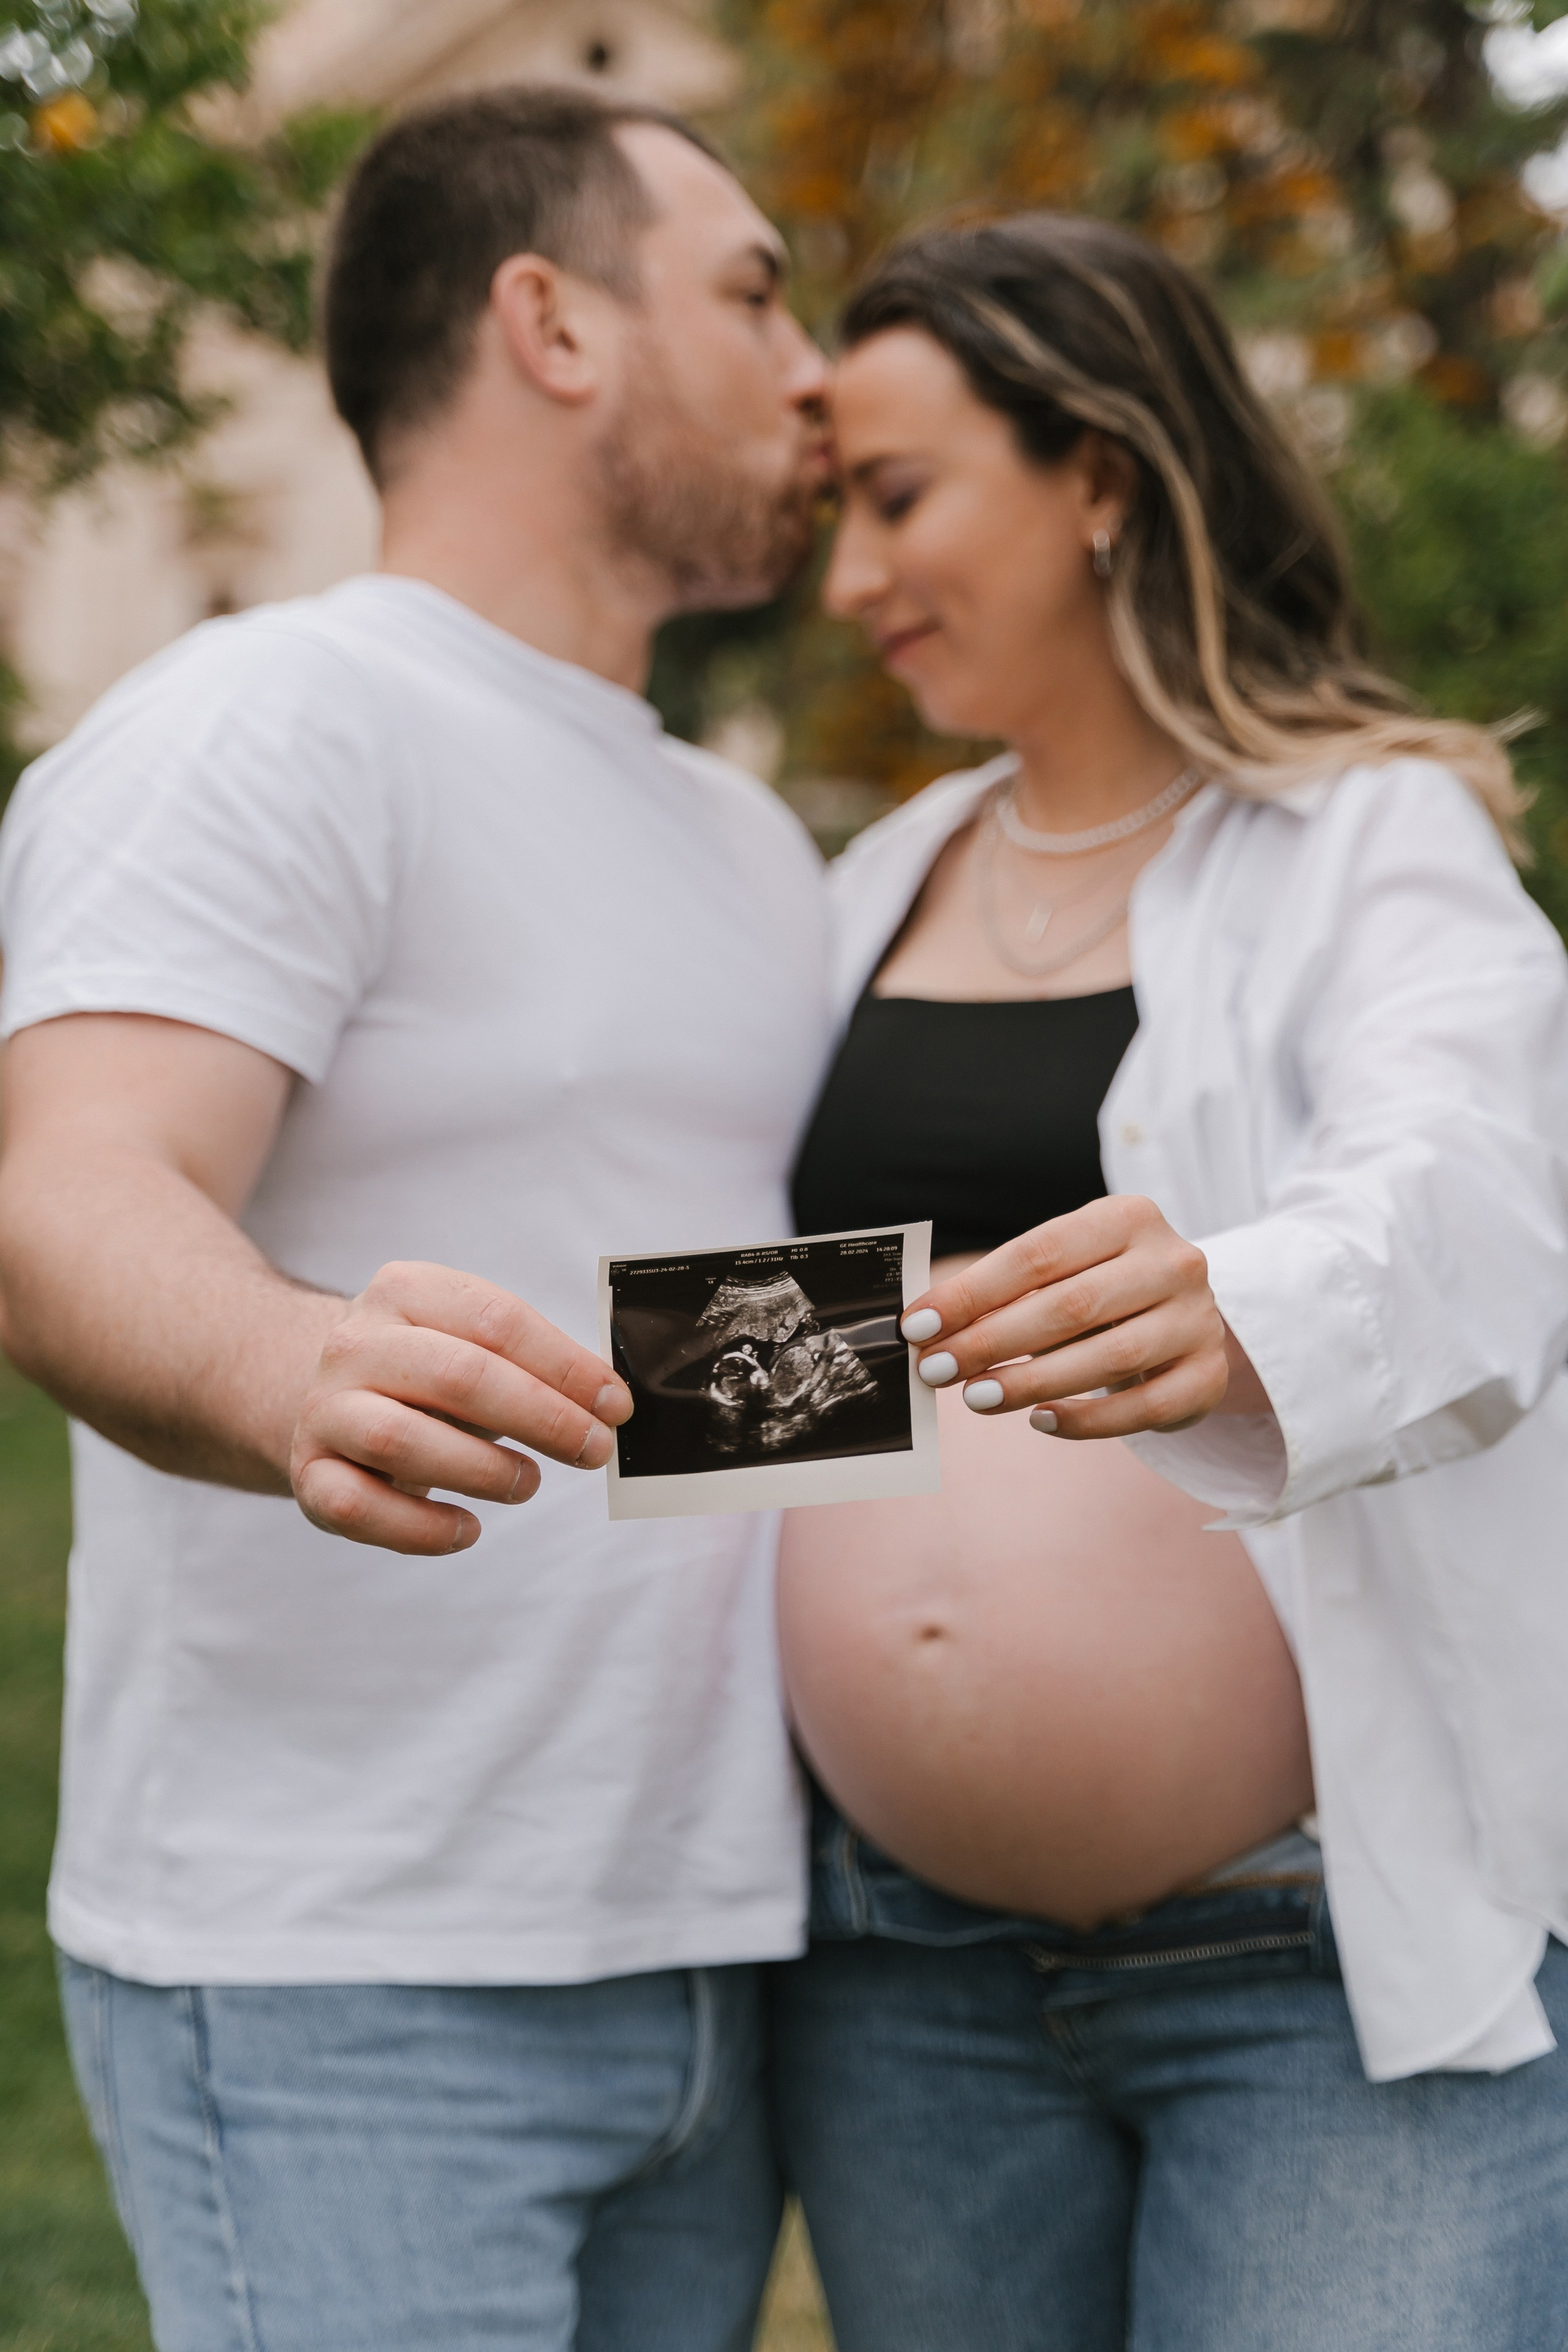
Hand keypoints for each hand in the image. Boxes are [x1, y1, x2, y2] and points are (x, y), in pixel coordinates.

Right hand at [289, 1261, 632, 1553]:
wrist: (329, 1396)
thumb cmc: (426, 1374)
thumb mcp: (474, 1345)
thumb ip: (534, 1364)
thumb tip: (610, 1402)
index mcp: (405, 1290)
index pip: (497, 1321)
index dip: (566, 1367)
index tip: (616, 1406)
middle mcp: (355, 1344)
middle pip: (458, 1376)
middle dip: (542, 1417)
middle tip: (594, 1449)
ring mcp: (325, 1410)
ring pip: (401, 1440)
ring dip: (483, 1471)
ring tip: (529, 1484)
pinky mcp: (309, 1475)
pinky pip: (361, 1509)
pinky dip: (423, 1528)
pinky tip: (467, 1529)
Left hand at [900, 1196, 1227, 1438]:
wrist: (1189, 1319)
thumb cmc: (1105, 1290)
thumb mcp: (1065, 1271)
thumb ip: (1007, 1291)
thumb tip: (926, 1325)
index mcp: (1129, 1217)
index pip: (1037, 1255)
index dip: (970, 1293)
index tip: (917, 1326)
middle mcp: (1173, 1261)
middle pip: (1070, 1306)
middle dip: (991, 1341)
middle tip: (936, 1369)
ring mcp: (1197, 1319)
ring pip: (1108, 1357)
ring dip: (1031, 1382)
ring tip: (975, 1397)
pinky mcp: (1208, 1375)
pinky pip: (1143, 1408)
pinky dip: (1086, 1421)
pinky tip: (1039, 1421)